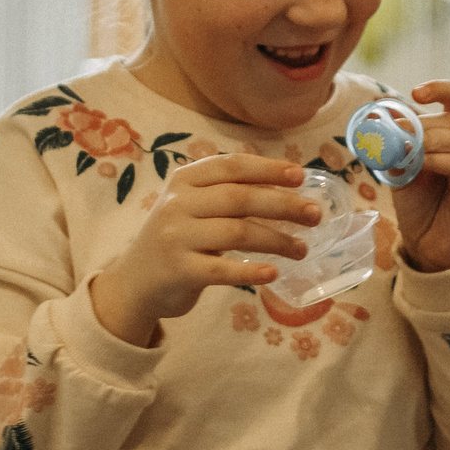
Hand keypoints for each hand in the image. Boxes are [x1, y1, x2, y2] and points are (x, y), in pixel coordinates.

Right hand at [91, 154, 319, 345]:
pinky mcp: (180, 271)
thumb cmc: (177, 239)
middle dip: (283, 204)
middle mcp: (178, 204)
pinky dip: (251, 271)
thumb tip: (289, 188)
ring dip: (277, 240)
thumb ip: (227, 193)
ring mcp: (177, 237)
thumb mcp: (192, 206)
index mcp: (184, 180)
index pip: (232, 166)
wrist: (134, 283)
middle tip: (315, 215)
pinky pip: (223, 269)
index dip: (268, 169)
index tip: (301, 176)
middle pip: (240, 198)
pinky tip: (273, 273)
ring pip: (237, 232)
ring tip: (302, 249)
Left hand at [389, 81, 449, 273]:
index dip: (441, 89)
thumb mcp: (401, 168)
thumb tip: (377, 117)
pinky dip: (442, 160)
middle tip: (398, 133)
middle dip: (424, 124)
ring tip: (408, 149)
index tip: (416, 93)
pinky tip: (423, 163)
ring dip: (432, 140)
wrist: (432, 246)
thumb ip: (396, 144)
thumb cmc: (421, 204)